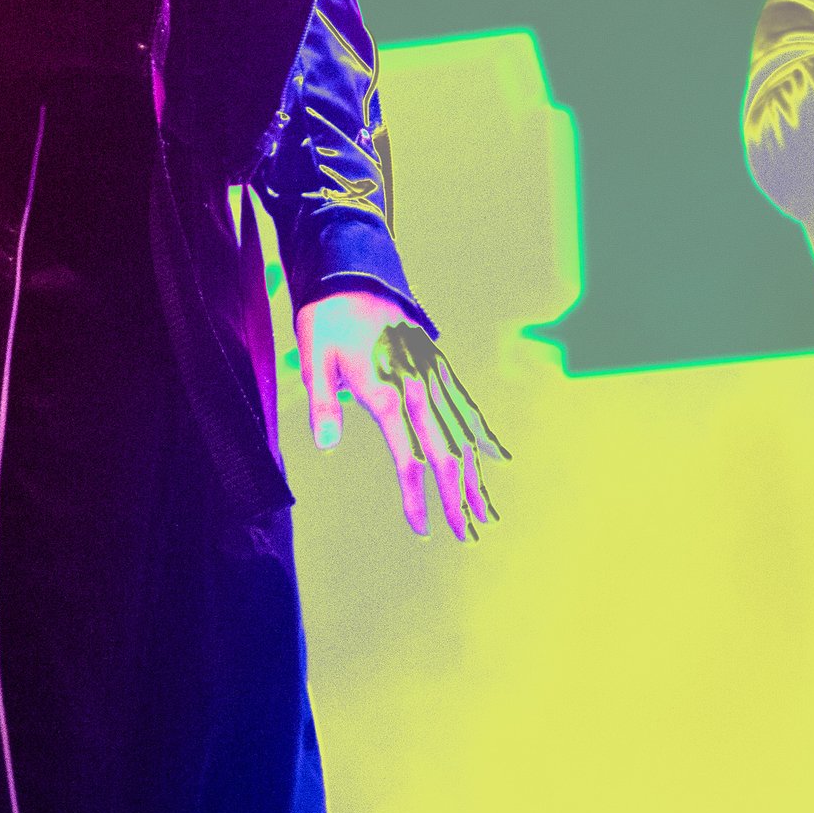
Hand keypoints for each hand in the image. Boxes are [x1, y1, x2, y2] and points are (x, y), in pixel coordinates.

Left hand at [298, 289, 509, 539]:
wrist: (356, 276)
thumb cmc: (328, 321)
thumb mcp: (313, 358)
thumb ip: (322, 403)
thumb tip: (326, 445)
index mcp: (387, 392)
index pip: (409, 458)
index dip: (417, 497)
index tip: (423, 529)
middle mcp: (419, 387)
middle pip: (447, 453)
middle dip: (459, 499)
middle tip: (469, 536)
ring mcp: (435, 376)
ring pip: (465, 434)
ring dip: (478, 476)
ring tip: (489, 513)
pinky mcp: (441, 367)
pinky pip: (469, 405)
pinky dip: (486, 434)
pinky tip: (500, 458)